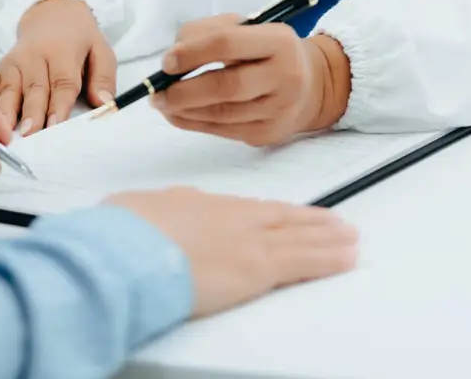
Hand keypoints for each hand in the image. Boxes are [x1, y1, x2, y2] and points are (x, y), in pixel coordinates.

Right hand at [0, 0, 116, 135]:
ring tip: (3, 132)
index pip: (62, 82)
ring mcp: (13, 63)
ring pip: (9, 89)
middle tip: (29, 134)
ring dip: (5, 112)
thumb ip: (104, 77)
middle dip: (31, 113)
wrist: (51, 12)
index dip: (58, 105)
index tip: (55, 124)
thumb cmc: (77, 38)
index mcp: (62, 51)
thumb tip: (105, 101)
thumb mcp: (100, 50)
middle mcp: (34, 56)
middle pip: (34, 89)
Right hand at [107, 188, 357, 317]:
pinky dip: (330, 258)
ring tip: (349, 237)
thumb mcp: (133, 213)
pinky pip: (305, 261)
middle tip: (333, 222)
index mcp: (200, 203)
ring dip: (327, 236)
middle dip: (308, 219)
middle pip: (280, 216)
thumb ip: (154, 215)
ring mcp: (248, 238)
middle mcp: (230, 216)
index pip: (245, 209)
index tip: (283, 215)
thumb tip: (152, 217)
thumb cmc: (121, 235)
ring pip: (299, 235)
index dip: (270, 213)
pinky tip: (347, 257)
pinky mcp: (259, 266)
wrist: (126, 249)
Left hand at [152, 16, 351, 146]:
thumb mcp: (248, 28)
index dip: (192, 52)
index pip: (227, 43)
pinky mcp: (269, 133)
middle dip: (184, 91)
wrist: (312, 84)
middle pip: (226, 86)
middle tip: (156, 92)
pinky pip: (225, 131)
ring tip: (162, 103)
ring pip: (223, 114)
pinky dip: (195, 123)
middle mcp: (285, 76)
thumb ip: (209, 32)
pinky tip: (178, 115)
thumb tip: (173, 57)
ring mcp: (279, 109)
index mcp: (279, 40)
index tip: (166, 61)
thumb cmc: (268, 51)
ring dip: (184, 110)